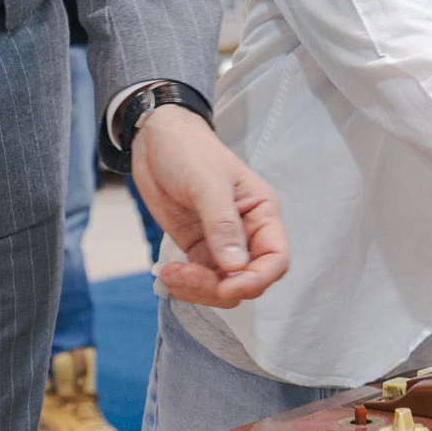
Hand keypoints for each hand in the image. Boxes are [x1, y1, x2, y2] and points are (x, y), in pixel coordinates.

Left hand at [131, 104, 288, 307]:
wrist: (155, 140)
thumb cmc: (189, 151)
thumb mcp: (207, 183)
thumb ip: (222, 224)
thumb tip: (235, 267)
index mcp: (262, 213)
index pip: (276, 259)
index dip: (257, 279)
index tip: (227, 287)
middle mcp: (247, 233)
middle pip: (249, 280)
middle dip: (220, 288)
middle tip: (186, 276)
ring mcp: (222, 244)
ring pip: (224, 287)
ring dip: (199, 291)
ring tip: (171, 274)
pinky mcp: (198, 248)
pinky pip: (201, 281)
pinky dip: (186, 286)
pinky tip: (167, 273)